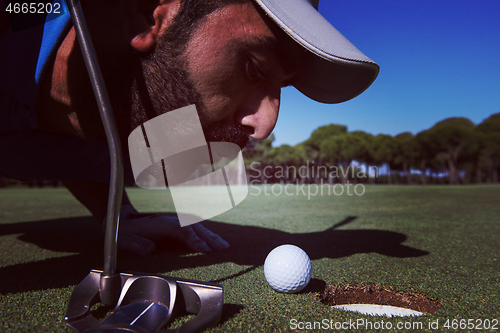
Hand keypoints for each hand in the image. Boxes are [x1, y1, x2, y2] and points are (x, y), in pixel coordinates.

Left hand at [104, 205, 229, 254]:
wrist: (120, 219)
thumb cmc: (123, 232)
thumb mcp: (125, 239)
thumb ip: (137, 243)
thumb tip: (150, 249)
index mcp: (159, 223)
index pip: (181, 231)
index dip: (194, 239)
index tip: (205, 250)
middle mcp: (170, 220)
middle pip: (194, 227)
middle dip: (210, 237)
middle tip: (224, 248)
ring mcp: (174, 221)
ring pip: (196, 227)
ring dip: (211, 236)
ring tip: (224, 246)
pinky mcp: (176, 226)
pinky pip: (194, 229)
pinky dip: (206, 235)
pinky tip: (215, 242)